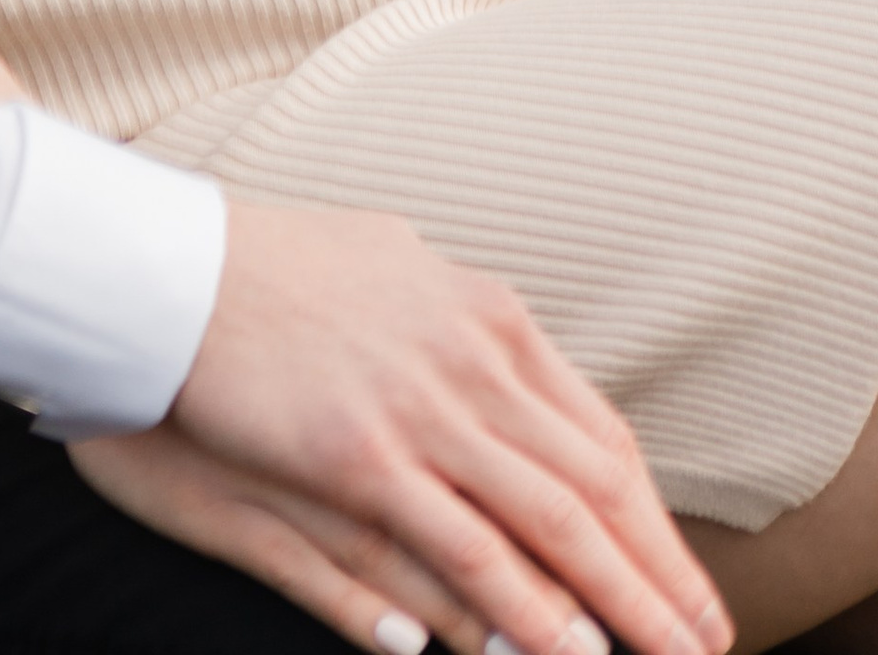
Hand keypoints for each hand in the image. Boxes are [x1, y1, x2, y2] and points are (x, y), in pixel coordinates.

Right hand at [116, 196, 729, 654]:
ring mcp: (420, 407)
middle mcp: (470, 357)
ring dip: (617, 605)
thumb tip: (495, 329)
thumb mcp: (387, 264)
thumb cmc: (267, 264)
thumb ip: (451, 316)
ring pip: (550, 524)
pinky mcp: (362, 457)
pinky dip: (526, 608)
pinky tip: (561, 654)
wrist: (169, 263)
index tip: (684, 577)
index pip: (596, 432)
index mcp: (483, 314)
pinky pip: (468, 549)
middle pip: (593, 485)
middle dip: (659, 575)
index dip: (650, 516)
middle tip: (708, 644)